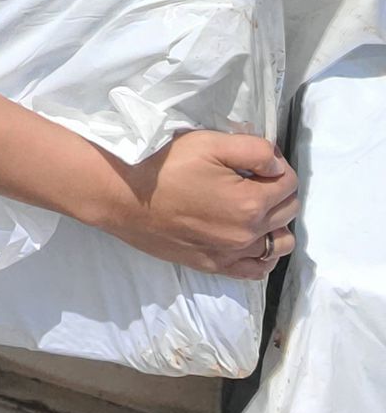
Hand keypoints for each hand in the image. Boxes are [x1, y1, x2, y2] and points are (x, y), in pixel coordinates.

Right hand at [100, 130, 298, 277]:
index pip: (289, 182)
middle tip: (251, 176)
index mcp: (251, 202)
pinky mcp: (215, 266)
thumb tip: (277, 163)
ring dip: (275, 223)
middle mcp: (249, 234)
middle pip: (288, 212)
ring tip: (251, 206)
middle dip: (278, 191)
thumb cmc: (163, 164)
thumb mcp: (208, 143)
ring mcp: (232, 254)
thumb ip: (253, 150)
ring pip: (280, 244)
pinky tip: (248, 237)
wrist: (123, 196)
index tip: (255, 158)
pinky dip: (263, 254)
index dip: (276, 165)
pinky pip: (257, 269)